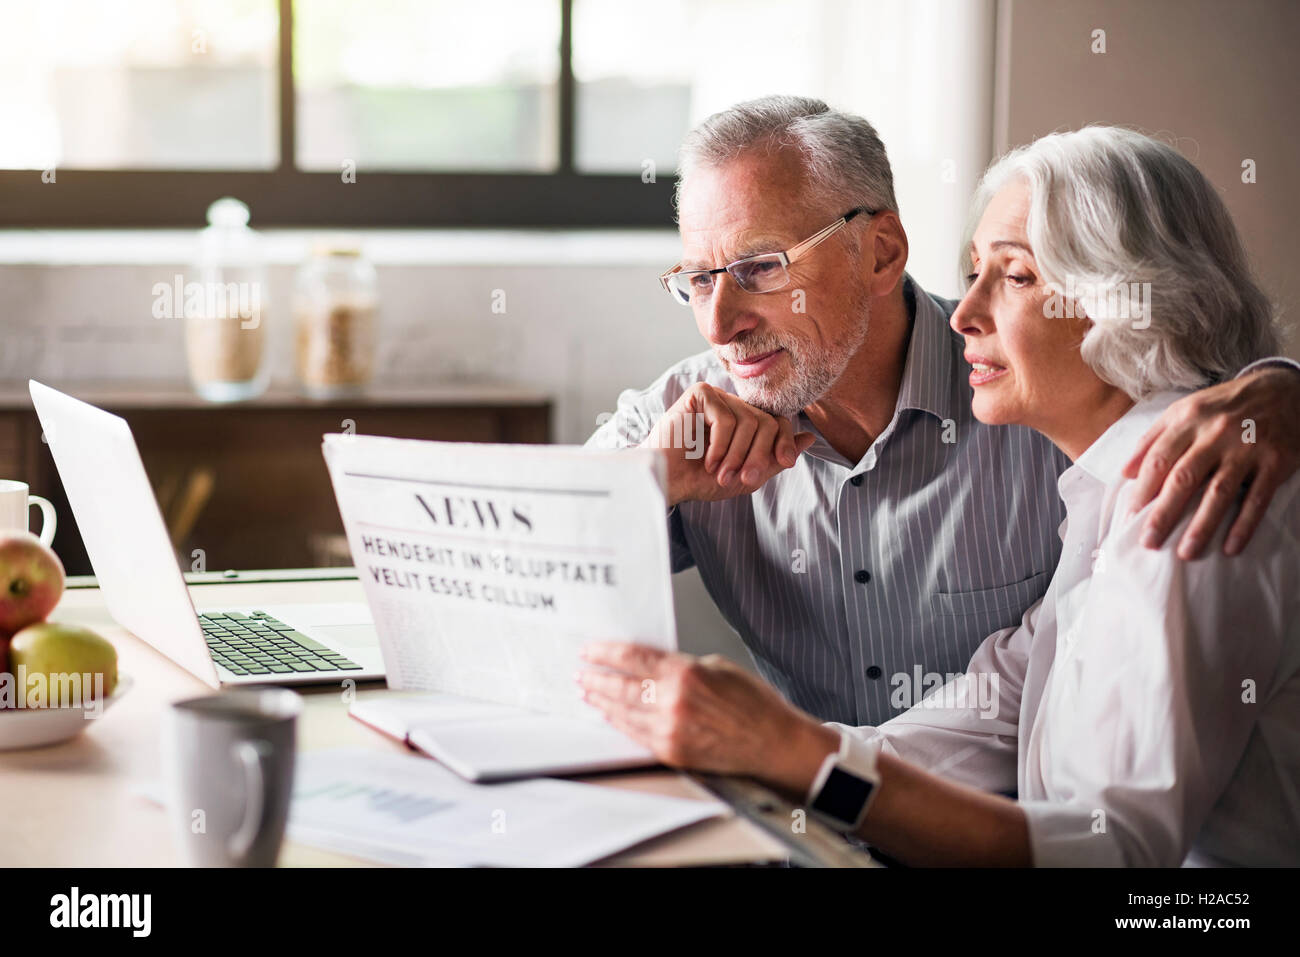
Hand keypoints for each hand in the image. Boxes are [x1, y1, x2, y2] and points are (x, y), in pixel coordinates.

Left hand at [576, 643, 837, 796]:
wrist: (772, 742)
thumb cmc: (752, 704)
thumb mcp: (717, 666)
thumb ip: (680, 665)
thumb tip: (651, 665)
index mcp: (685, 673)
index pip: (633, 657)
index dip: (606, 652)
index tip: (591, 650)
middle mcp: (673, 702)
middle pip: (621, 685)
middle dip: (596, 677)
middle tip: (581, 672)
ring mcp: (670, 730)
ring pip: (623, 712)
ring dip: (602, 701)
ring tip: (588, 692)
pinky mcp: (672, 751)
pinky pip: (636, 734)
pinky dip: (620, 722)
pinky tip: (611, 715)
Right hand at [642, 382, 815, 506]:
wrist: (667, 482)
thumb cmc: (700, 480)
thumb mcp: (746, 476)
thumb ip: (775, 458)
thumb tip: (809, 438)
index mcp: (746, 422)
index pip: (778, 422)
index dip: (784, 442)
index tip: (785, 463)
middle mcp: (733, 406)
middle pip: (767, 422)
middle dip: (758, 455)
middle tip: (741, 479)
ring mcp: (717, 398)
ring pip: (748, 421)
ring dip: (735, 455)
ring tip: (718, 473)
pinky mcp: (699, 394)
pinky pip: (725, 417)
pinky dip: (720, 444)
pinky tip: (707, 459)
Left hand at [1123, 366, 1299, 557]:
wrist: (1282, 388)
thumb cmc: (1224, 405)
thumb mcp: (1185, 410)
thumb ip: (1153, 439)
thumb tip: (1125, 472)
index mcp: (1188, 419)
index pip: (1158, 460)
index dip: (1143, 490)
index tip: (1130, 516)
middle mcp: (1215, 433)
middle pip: (1183, 479)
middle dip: (1163, 514)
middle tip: (1149, 542)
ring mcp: (1247, 448)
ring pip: (1219, 492)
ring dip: (1201, 526)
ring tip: (1185, 553)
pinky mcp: (1276, 461)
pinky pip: (1257, 498)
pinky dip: (1244, 525)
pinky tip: (1230, 547)